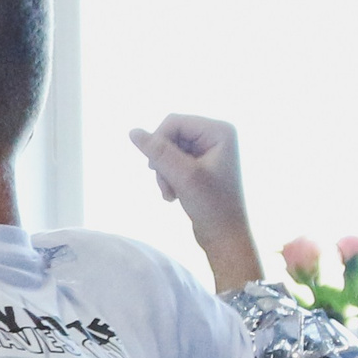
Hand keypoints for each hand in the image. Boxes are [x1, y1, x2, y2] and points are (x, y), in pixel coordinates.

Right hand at [130, 114, 263, 291]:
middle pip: (170, 135)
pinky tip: (173, 195)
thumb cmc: (211, 205)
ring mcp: (208, 150)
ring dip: (163, 172)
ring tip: (170, 193)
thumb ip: (157, 151)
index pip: (174, 122)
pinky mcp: (200, 165)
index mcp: (219, 130)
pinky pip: (172, 162)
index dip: (158, 142)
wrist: (224, 235)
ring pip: (167, 150)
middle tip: (166, 185)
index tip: (155, 169)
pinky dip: (168, 178)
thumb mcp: (182, 175)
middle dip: (162, 161)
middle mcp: (215, 135)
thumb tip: (133, 131)